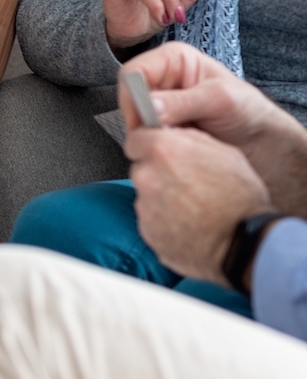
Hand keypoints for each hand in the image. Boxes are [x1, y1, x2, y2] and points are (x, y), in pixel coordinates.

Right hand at [121, 42, 306, 215]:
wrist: (261, 139)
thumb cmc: (248, 111)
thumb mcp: (220, 100)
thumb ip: (183, 102)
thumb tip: (149, 106)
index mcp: (173, 59)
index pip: (133, 72)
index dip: (133, 98)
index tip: (145, 123)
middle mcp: (162, 77)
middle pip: (129, 95)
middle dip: (141, 119)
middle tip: (159, 138)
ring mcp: (160, 101)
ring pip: (134, 117)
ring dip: (148, 133)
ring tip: (174, 142)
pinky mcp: (161, 123)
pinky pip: (144, 132)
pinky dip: (154, 142)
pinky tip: (174, 147)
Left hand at [127, 125, 271, 285]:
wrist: (244, 243)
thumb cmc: (240, 200)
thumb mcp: (225, 154)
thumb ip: (190, 140)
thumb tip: (172, 135)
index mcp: (164, 151)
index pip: (135, 140)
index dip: (149, 146)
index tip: (158, 153)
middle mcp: (147, 176)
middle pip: (141, 169)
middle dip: (157, 174)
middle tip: (186, 185)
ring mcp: (144, 206)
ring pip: (146, 196)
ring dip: (162, 199)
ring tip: (192, 207)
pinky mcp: (147, 231)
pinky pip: (151, 220)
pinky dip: (164, 221)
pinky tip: (188, 223)